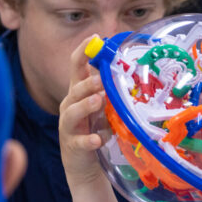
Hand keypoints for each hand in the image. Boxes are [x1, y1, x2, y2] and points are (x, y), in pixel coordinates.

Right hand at [58, 36, 109, 189]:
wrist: (85, 163)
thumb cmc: (94, 128)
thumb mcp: (104, 107)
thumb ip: (112, 90)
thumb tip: (133, 70)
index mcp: (78, 92)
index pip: (76, 67)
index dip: (83, 52)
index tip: (94, 39)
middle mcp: (69, 106)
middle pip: (74, 89)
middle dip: (87, 83)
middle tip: (101, 79)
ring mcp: (69, 126)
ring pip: (72, 113)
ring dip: (85, 105)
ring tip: (98, 100)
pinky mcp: (73, 145)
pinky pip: (80, 141)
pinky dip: (89, 140)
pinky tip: (98, 139)